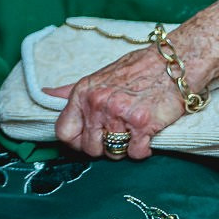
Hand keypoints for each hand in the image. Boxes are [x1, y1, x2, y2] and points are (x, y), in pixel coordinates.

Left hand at [45, 46, 187, 159]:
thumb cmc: (137, 69)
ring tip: (132, 132)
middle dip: (103, 147)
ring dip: (124, 149)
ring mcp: (118, 114)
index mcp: (83, 93)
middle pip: (89, 148)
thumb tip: (46, 93)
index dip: (75, 141)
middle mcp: (97, 104)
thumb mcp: (98, 76)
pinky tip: (146, 136)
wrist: (172, 64)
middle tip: (117, 134)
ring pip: (113, 153)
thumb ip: (72, 90)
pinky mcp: (142, 124)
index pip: (64, 131)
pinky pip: (135, 154)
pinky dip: (142, 150)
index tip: (88, 139)